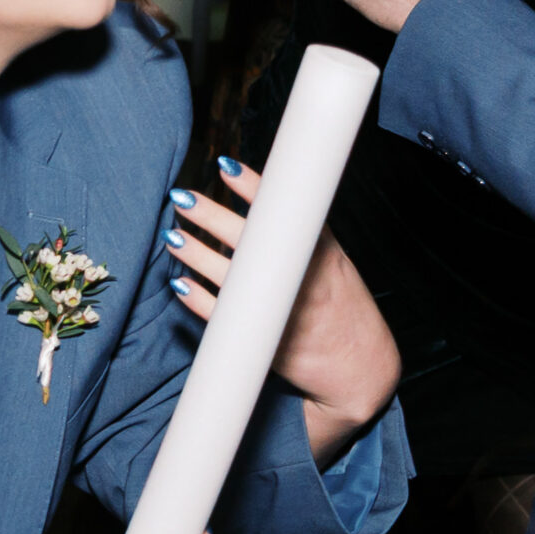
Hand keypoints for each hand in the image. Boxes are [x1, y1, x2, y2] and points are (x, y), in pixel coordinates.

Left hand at [167, 161, 399, 464]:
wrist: (360, 368)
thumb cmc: (341, 302)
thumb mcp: (334, 260)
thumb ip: (303, 232)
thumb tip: (263, 191)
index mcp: (322, 255)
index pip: (284, 212)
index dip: (253, 186)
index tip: (225, 165)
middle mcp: (303, 280)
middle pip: (248, 242)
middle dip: (211, 217)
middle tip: (181, 198)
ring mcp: (283, 312)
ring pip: (230, 279)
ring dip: (196, 255)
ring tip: (174, 236)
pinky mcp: (266, 342)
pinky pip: (223, 319)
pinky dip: (198, 300)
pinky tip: (180, 283)